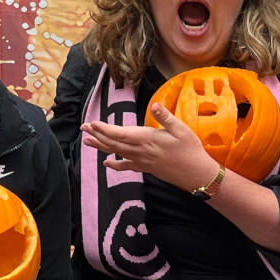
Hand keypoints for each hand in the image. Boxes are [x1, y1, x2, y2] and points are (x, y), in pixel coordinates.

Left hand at [83, 104, 219, 191]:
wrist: (196, 174)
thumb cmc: (190, 150)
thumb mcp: (182, 130)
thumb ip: (166, 117)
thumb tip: (154, 105)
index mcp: (147, 139)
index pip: (120, 133)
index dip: (104, 128)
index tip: (92, 123)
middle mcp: (141, 151)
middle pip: (113, 143)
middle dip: (97, 135)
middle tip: (84, 128)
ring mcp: (142, 161)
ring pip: (116, 153)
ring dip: (101, 147)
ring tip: (87, 142)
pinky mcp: (146, 168)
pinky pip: (126, 166)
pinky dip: (115, 165)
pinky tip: (106, 163)